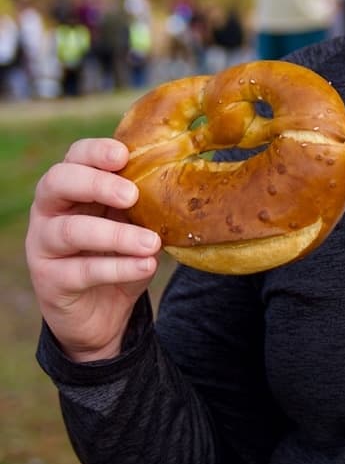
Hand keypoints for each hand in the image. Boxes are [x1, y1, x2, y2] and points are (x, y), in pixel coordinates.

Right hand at [26, 138, 161, 362]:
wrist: (104, 312)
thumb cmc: (120, 256)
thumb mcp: (136, 225)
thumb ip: (146, 204)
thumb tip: (182, 186)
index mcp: (73, 187)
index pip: (75, 156)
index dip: (95, 151)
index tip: (123, 155)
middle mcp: (50, 210)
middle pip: (58, 182)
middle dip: (96, 184)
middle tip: (132, 195)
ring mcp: (44, 244)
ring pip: (70, 230)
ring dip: (115, 235)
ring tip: (151, 243)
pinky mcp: (50, 280)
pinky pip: (82, 271)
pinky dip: (118, 268)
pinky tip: (145, 266)